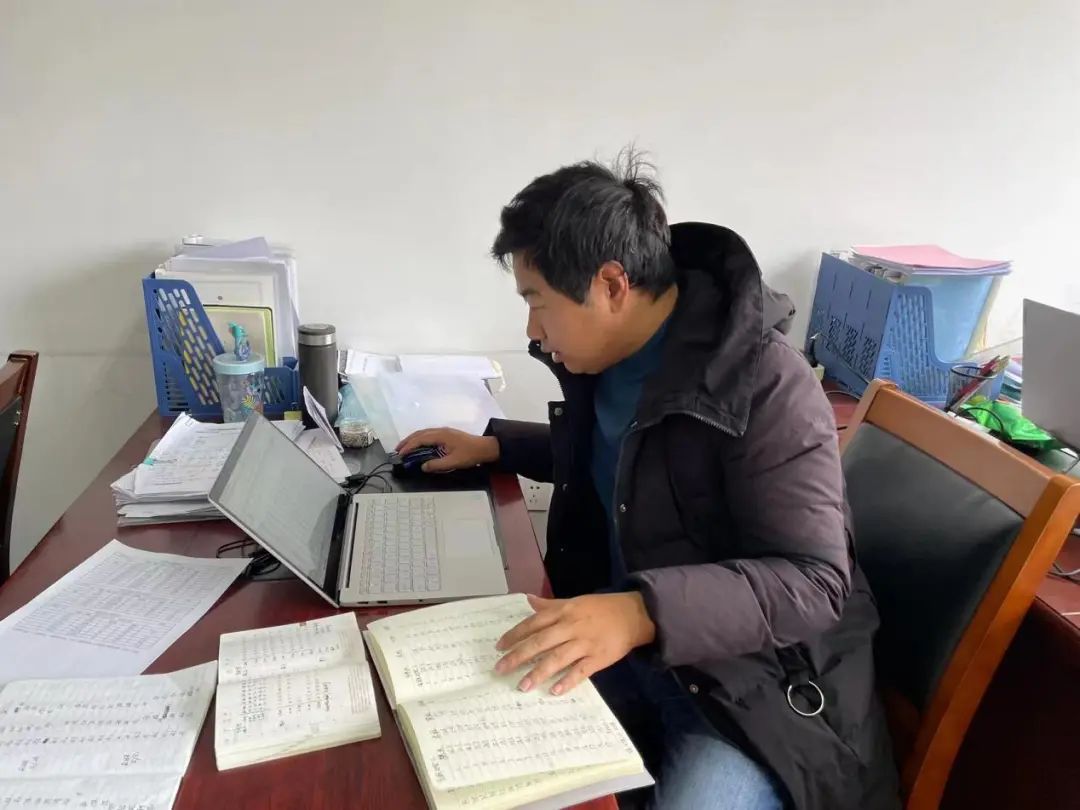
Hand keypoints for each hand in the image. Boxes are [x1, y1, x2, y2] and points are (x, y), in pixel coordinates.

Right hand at [395, 427, 498, 472]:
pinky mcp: (446, 434)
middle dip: (407, 441)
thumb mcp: (453, 462)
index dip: (409, 446)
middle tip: (397, 450)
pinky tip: (418, 445)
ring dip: (413, 439)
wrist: (485, 447)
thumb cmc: (470, 454)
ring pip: (423, 433)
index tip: (400, 454)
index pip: (420, 439)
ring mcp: (443, 431)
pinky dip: (420, 439)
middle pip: (419, 433)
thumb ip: (437, 464)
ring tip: (404, 447)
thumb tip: (423, 466)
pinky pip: (429, 434)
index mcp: (441, 435)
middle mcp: (440, 430)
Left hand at [494, 593, 655, 695]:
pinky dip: (568, 681)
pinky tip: (554, 691)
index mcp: (563, 612)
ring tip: (522, 686)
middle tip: (500, 669)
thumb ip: (550, 604)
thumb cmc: (600, 608)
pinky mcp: (599, 657)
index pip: (534, 623)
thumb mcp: (574, 601)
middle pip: (540, 642)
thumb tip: (528, 600)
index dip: (515, 635)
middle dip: (518, 656)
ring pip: (557, 658)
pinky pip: (581, 671)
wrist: (633, 614)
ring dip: (538, 672)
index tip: (499, 647)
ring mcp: (585, 642)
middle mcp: (571, 626)